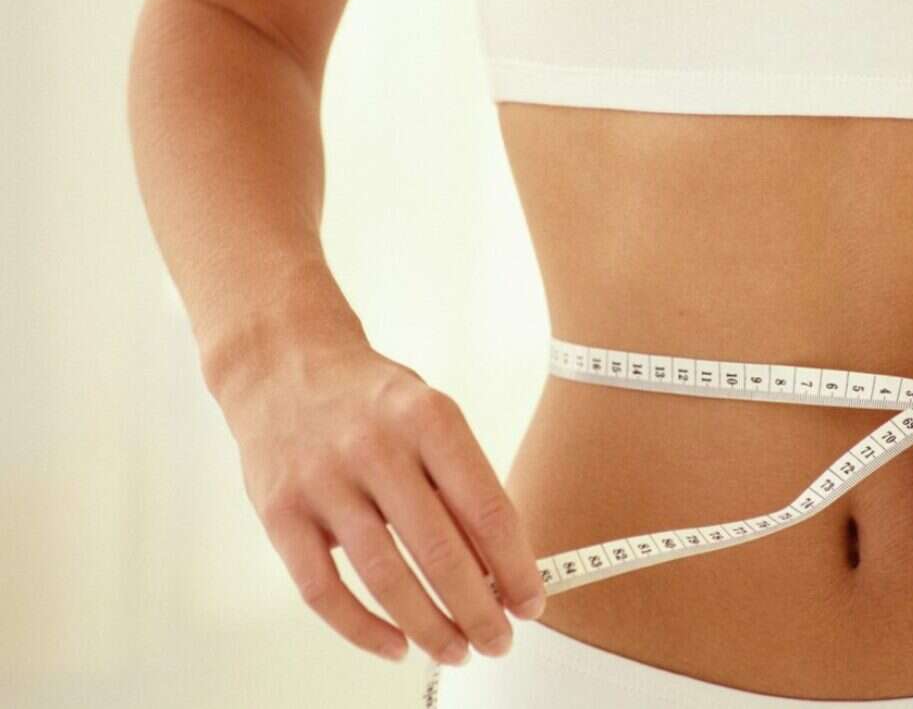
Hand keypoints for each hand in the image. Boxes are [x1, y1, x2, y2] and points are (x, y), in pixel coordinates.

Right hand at [222, 340, 545, 665]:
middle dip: (479, 609)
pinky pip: (323, 589)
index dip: (516, 566)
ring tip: (456, 651)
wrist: (282, 362)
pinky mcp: (279, 512)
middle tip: (499, 640)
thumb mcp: (430, 416)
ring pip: (385, 577)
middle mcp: (376, 448)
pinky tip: (394, 644)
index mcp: (428, 418)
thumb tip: (498, 567)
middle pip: (440, 551)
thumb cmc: (370, 399)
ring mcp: (323, 480)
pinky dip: (362, 628)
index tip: (532, 602)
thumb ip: (460, 481)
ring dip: (428, 626)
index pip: (486, 508)